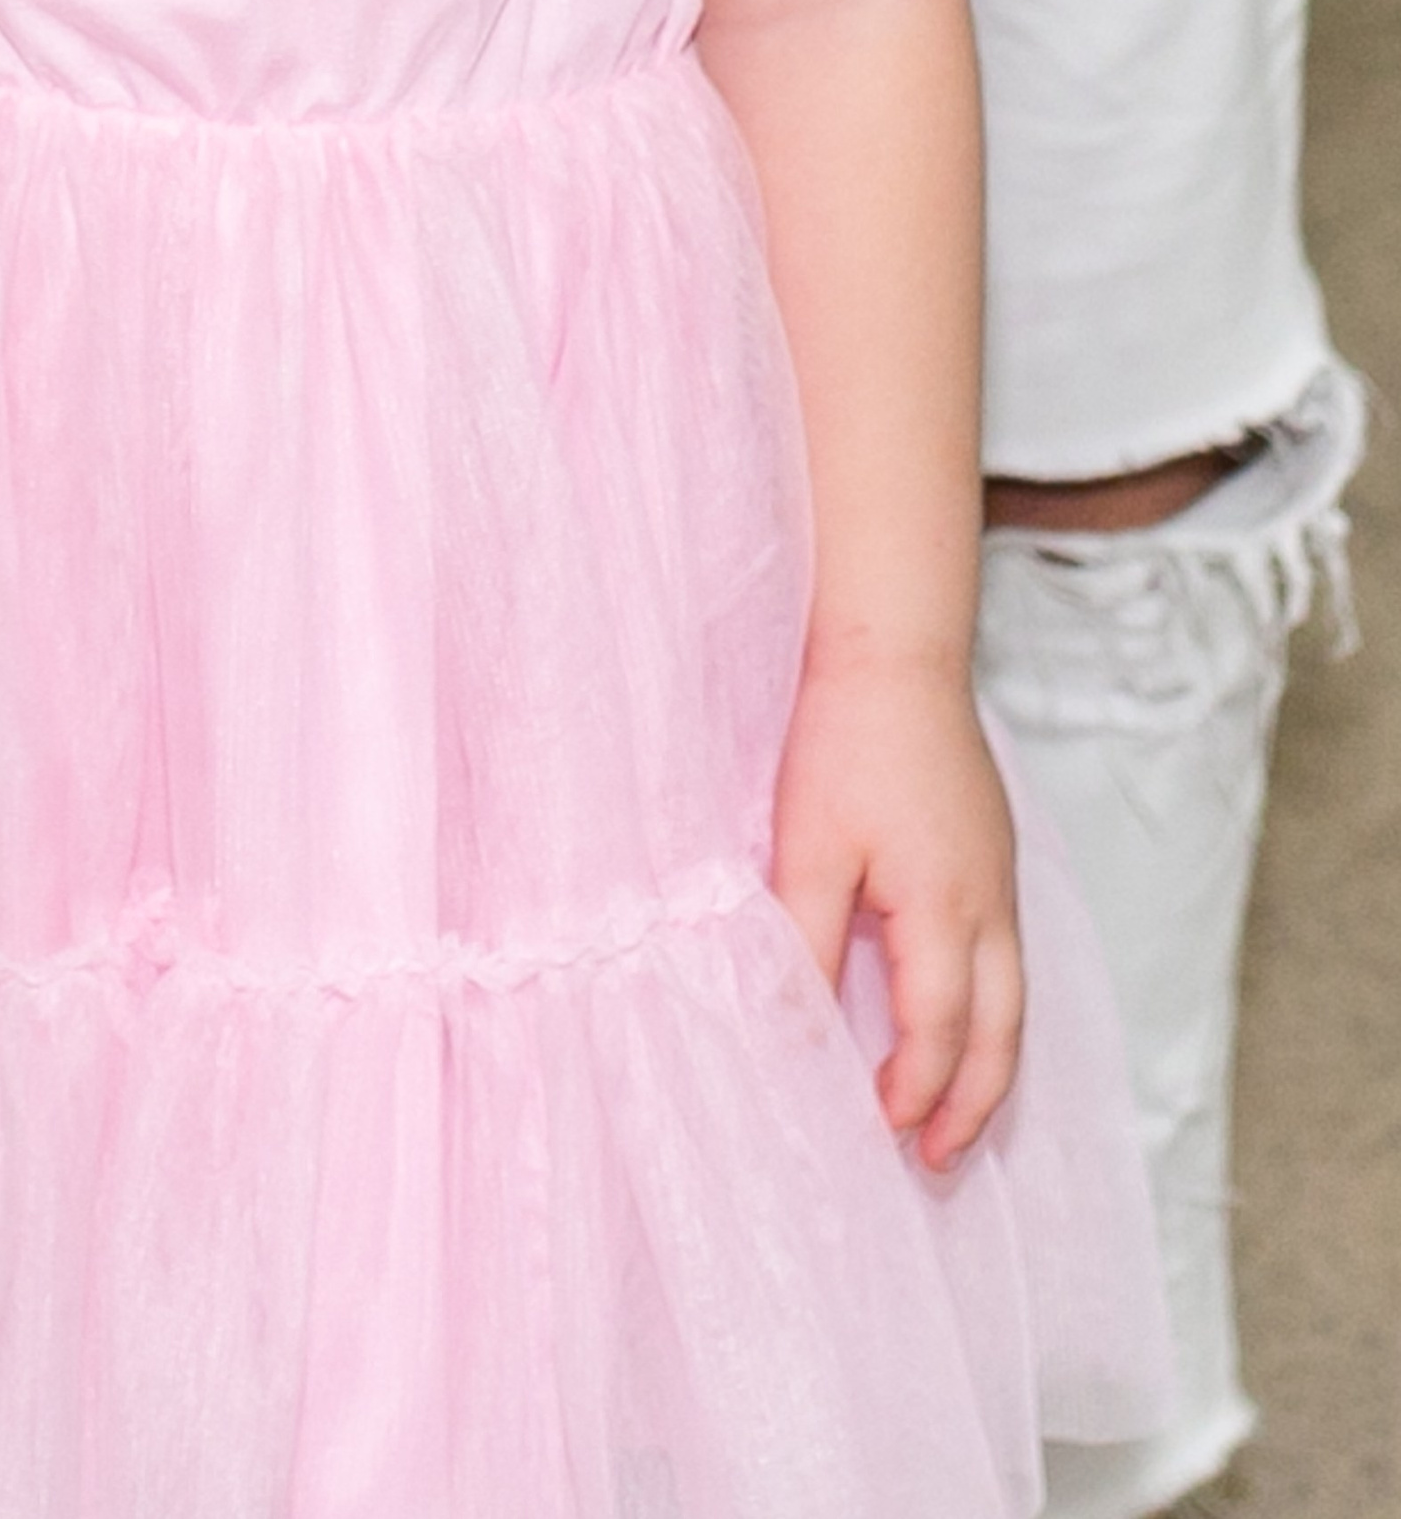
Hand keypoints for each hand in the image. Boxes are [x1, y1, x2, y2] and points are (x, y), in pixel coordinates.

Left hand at [771, 645, 1022, 1171]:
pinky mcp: (993, 852)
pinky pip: (1007, 958)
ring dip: (988, 1065)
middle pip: (1000, 1035)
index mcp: (945, 911)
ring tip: (954, 1115)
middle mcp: (989, 906)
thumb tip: (797, 1034)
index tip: (878, 1136)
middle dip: (973, 1106)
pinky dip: (990, 1011)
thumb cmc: (845, 743)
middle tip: (938, 1162)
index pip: (937, 1033)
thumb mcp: (807, 848)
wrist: (895, 648)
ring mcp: (1000, 878)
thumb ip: (805, 946)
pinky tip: (958, 1017)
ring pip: (1014, 1000)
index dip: (911, 1093)